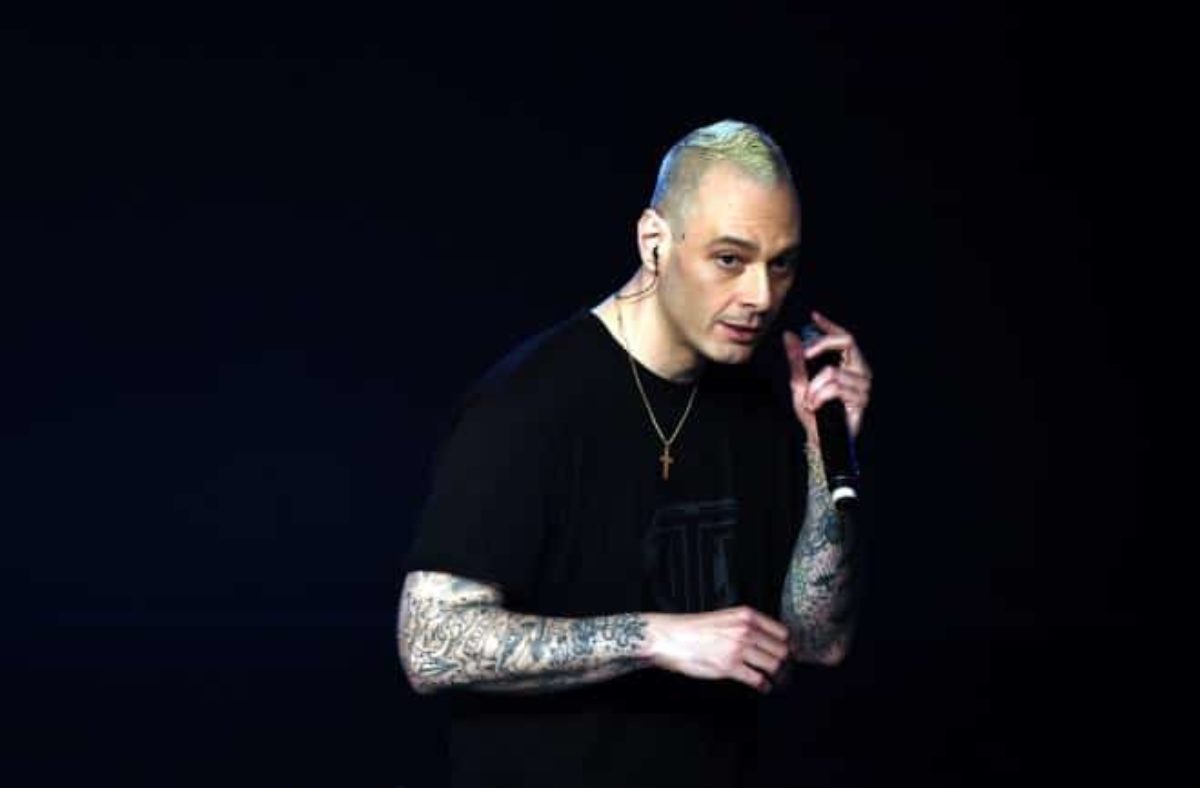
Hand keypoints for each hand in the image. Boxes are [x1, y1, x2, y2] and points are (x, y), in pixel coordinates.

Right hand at [644, 607, 791, 693]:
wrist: (670, 637)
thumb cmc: (693, 629)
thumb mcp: (725, 617)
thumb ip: (746, 625)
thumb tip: (765, 640)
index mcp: (746, 615)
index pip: (782, 632)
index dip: (787, 645)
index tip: (788, 654)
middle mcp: (745, 630)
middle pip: (781, 650)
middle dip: (784, 663)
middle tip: (783, 670)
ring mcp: (738, 648)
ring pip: (773, 665)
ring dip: (776, 676)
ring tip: (773, 680)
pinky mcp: (729, 667)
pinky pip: (758, 680)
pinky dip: (763, 686)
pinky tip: (762, 687)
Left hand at [782, 310, 872, 445]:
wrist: (820, 439)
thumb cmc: (813, 413)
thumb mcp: (799, 382)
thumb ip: (796, 359)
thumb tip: (790, 335)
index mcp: (847, 363)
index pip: (843, 337)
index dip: (829, 325)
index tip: (814, 316)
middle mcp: (859, 370)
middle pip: (846, 342)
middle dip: (820, 345)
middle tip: (805, 354)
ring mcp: (863, 384)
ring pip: (833, 371)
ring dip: (814, 387)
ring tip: (810, 400)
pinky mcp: (861, 399)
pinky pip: (835, 388)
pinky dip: (819, 396)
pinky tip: (816, 406)